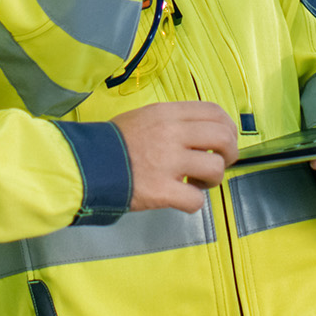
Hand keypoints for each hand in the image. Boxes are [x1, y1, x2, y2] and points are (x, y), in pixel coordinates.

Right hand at [111, 101, 238, 212]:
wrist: (86, 164)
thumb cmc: (114, 143)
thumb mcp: (144, 117)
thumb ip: (174, 122)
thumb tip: (202, 134)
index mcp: (168, 114)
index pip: (214, 113)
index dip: (228, 128)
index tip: (225, 141)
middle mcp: (172, 134)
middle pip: (223, 138)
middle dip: (229, 154)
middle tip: (218, 164)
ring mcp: (168, 163)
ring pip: (215, 169)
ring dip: (212, 180)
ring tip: (196, 182)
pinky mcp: (163, 191)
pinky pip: (196, 200)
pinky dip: (193, 202)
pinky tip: (180, 198)